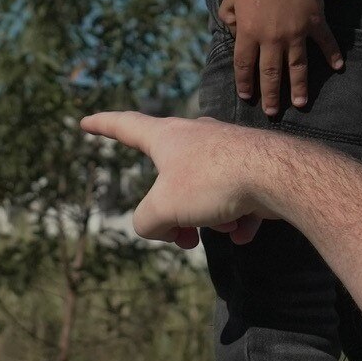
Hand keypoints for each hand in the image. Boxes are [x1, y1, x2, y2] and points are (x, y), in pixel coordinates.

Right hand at [81, 110, 280, 246]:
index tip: (85, 122)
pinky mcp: (252, 167)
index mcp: (166, 137)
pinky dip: (235, 220)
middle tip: (179, 238)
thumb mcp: (163, 208)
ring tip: (220, 229)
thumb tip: (160, 226)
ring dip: (206, 218)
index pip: (125, 125)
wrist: (276, 175)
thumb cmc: (212, 182)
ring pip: (203, 192)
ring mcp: (226, 150)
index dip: (102, 126)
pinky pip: (233, 200)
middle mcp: (195, 137)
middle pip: (168, 177)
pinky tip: (243, 231)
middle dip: (172, 212)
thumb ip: (146, 221)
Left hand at [219, 0, 341, 116]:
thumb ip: (228, 17)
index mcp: (249, 32)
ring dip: (299, 87)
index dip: (245, 83)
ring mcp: (296, 32)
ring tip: (301, 104)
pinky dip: (333, 55)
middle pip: (271, 74)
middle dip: (271, 95)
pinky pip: (325, 42)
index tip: (247, 97)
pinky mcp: (315, 22)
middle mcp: (272, 38)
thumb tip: (233, 31)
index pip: (245, 66)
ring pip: (297, 67)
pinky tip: (338, 68)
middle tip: (273, 113)